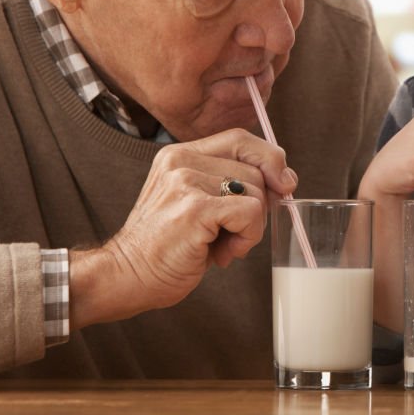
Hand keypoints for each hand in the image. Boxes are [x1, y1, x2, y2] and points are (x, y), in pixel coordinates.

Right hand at [71, 129, 297, 327]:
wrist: (127, 276)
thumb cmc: (168, 247)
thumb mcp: (199, 204)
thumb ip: (233, 185)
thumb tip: (286, 178)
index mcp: (180, 154)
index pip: (240, 138)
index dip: (269, 159)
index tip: (282, 184)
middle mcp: (181, 160)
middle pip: (256, 168)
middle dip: (259, 206)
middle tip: (233, 234)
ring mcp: (186, 181)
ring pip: (258, 192)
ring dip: (251, 228)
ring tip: (221, 245)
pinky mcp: (195, 208)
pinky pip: (251, 213)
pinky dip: (247, 238)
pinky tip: (222, 253)